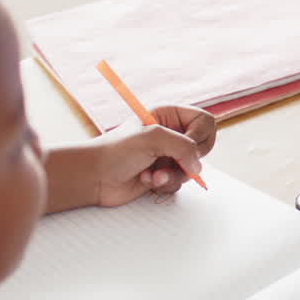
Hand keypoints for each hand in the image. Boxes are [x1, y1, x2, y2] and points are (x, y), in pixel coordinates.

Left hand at [94, 105, 216, 206]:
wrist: (95, 177)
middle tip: (170, 161)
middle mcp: (171, 134)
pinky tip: (146, 180)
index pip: (204, 122)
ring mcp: (168, 155)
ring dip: (173, 174)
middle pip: (202, 146)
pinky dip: (165, 184)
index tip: (187, 146)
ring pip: (192, 168)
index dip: (199, 136)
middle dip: (187, 159)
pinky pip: (181, 182)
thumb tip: (198, 166)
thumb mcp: (153, 138)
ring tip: (152, 174)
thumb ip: (183, 146)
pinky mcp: (164, 174)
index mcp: (169, 115)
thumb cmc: (117, 151)